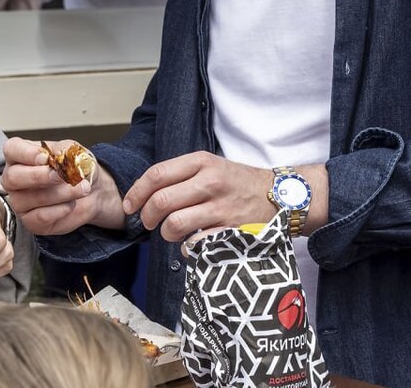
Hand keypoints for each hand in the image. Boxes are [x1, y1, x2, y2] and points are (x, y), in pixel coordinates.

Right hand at [0, 137, 125, 235]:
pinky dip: (61, 209)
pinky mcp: (31, 221)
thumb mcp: (73, 152)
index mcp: (20, 155)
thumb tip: (56, 156)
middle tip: (62, 176)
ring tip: (81, 188)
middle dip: (40, 176)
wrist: (91, 191)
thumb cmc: (75, 168)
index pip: (12, 149)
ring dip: (61, 193)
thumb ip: (64, 150)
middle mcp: (14, 179)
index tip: (45, 157)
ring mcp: (20, 201)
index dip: (26, 154)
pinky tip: (71, 204)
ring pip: (31, 198)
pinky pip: (41, 217)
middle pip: (13, 177)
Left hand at [123, 154, 330, 242]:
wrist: (280, 195)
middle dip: (147, 216)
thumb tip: (144, 194)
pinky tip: (191, 244)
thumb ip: (180, 175)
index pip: (156, 174)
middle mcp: (210, 182)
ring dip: (166, 233)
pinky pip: (196, 244)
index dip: (136, 193)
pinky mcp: (232, 230)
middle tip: (149, 223)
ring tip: (171, 233)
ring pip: (175, 224)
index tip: (130, 206)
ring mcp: (222, 207)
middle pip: (161, 201)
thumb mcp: (211, 166)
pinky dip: (187, 248)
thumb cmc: (237, 182)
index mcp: (201, 162)